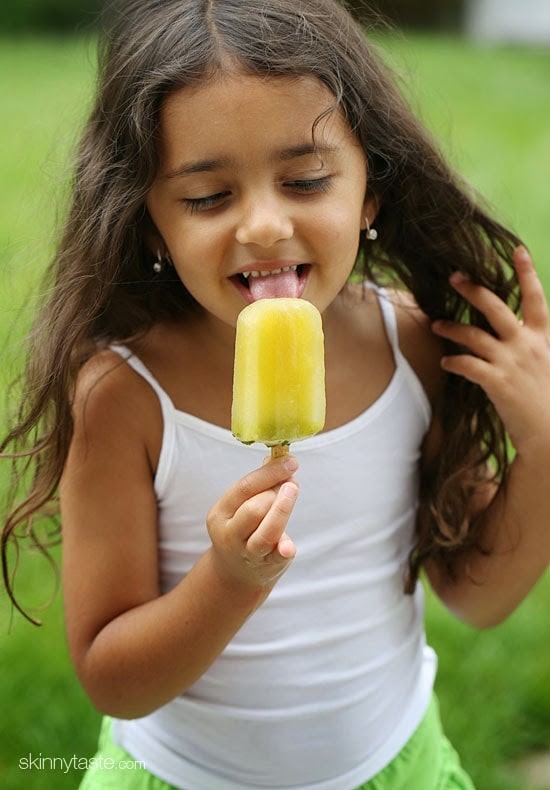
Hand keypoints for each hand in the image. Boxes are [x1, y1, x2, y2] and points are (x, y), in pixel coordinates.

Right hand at [206, 456, 298, 589]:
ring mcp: (247, 553)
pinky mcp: (266, 566)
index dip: (269, 473)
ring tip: (293, 492)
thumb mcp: (241, 506)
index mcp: (220, 513)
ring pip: (266, 533)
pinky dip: (284, 548)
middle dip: (277, 492)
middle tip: (291, 483)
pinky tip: (289, 545)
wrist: (235, 572)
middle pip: (254, 509)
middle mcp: (229, 534)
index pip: (244, 488)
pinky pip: (277, 556)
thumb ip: (258, 485)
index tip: (290, 462)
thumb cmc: (243, 528)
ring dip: (283, 510)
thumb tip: (276, 458)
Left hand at [432, 246, 549, 453]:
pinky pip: (467, 365)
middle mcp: (527, 345)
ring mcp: (511, 362)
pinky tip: (445, 362)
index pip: (536, 298)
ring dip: (451, 328)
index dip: (527, 272)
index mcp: (544, 338)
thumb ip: (535, 346)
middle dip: (472, 290)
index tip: (517, 249)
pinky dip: (453, 362)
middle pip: (495, 307)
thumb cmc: (548, 402)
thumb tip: (519, 334)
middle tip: (453, 277)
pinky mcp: (497, 382)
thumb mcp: (549, 365)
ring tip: (436, 325)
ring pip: (474, 334)